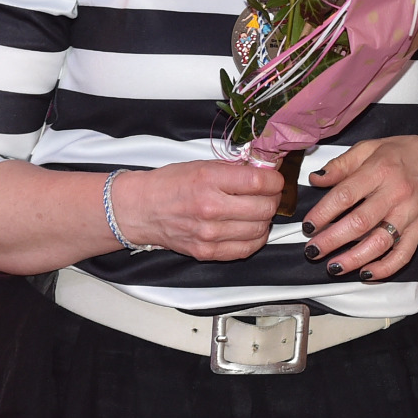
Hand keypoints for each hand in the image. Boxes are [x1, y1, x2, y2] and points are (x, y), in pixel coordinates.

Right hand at [109, 160, 282, 261]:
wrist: (142, 210)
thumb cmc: (171, 184)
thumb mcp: (204, 165)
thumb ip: (236, 169)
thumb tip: (267, 171)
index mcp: (210, 180)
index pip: (260, 182)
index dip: (275, 180)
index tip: (273, 179)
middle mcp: (211, 208)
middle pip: (265, 207)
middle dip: (273, 198)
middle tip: (268, 194)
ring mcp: (209, 234)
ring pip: (260, 229)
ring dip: (265, 219)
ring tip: (257, 210)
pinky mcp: (207, 252)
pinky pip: (246, 249)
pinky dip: (256, 238)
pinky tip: (250, 228)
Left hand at [303, 135, 417, 280]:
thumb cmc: (405, 155)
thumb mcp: (372, 147)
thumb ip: (342, 164)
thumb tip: (316, 179)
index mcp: (380, 169)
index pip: (345, 195)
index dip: (323, 213)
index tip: (308, 225)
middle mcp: (396, 193)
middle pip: (360, 223)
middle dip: (332, 241)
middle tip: (313, 250)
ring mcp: (410, 213)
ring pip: (380, 243)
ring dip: (353, 259)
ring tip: (333, 266)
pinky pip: (403, 254)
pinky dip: (384, 269)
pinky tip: (366, 273)